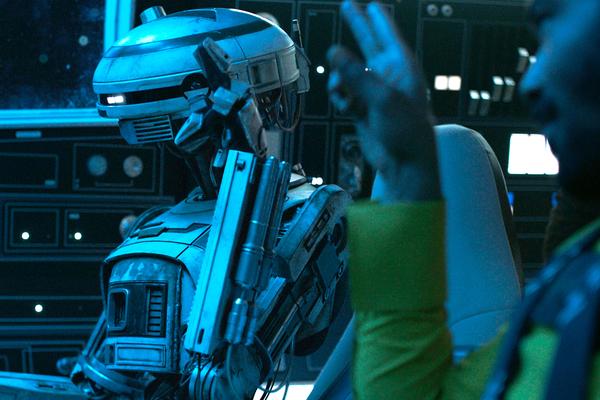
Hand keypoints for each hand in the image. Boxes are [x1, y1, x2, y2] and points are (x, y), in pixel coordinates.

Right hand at [328, 0, 440, 201]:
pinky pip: (345, 93)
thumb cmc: (406, 130)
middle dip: (357, 25)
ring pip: (350, 73)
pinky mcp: (363, 108)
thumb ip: (357, 74)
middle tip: (347, 5)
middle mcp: (387, 76)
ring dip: (341, 78)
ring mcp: (374, 92)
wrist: (404, 162)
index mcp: (401, 68)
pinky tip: (343, 103)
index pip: (388, 34)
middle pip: (368, 43)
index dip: (378, 18)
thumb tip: (335, 52)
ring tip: (340, 88)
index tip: (370, 4)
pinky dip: (340, 97)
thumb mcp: (382, 98)